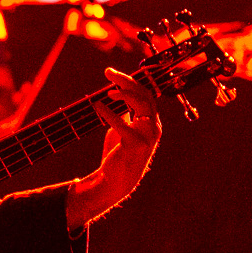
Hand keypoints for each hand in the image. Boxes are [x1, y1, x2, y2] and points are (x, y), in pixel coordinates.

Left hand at [66, 68, 160, 229]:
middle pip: (145, 94)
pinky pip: (124, 124)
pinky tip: (98, 106)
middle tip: (108, 73)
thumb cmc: (119, 154)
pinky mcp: (136, 145)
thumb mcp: (123, 130)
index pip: (145, 93)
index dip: (129, 80)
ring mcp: (147, 135)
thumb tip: (119, 96)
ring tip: (108, 91)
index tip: (110, 72)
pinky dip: (110, 113)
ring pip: (142, 104)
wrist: (116, 180)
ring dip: (125, 94)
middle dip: (127, 81)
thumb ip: (126, 114)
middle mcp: (153, 126)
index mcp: (151, 121)